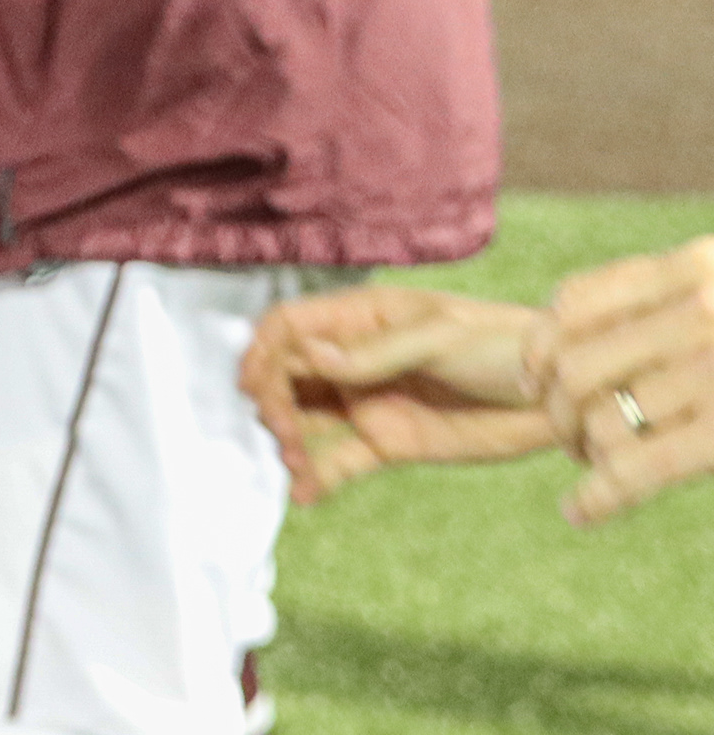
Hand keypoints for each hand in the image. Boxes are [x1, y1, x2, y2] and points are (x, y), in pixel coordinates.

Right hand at [239, 287, 552, 502]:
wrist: (557, 392)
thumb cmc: (501, 345)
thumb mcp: (438, 339)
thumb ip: (373, 353)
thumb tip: (308, 355)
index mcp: (361, 319)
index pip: (289, 328)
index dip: (263, 353)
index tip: (257, 387)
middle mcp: (354, 359)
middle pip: (287, 375)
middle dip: (274, 404)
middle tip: (285, 437)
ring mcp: (369, 402)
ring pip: (306, 420)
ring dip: (290, 443)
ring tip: (297, 468)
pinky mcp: (391, 443)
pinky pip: (343, 461)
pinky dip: (320, 478)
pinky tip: (305, 496)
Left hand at [536, 237, 713, 523]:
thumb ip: (683, 295)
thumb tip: (568, 328)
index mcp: (702, 266)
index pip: (577, 301)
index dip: (540, 342)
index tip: (535, 374)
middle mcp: (705, 312)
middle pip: (576, 363)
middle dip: (557, 405)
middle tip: (567, 432)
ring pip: (605, 417)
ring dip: (581, 451)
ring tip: (589, 466)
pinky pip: (645, 464)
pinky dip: (601, 494)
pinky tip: (580, 512)